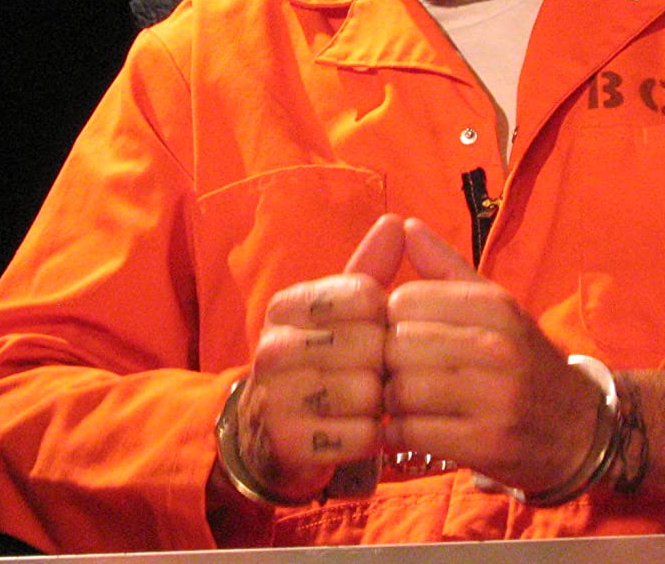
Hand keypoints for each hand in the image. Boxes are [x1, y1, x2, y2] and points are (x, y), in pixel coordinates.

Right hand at [238, 214, 405, 500]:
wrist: (268, 434)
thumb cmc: (319, 362)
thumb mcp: (338, 312)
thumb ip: (369, 268)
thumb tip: (396, 221)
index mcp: (286, 305)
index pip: (366, 296)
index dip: (384, 319)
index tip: (371, 332)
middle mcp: (272, 346)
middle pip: (370, 345)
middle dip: (383, 364)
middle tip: (370, 375)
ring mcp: (274, 396)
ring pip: (367, 393)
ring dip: (377, 405)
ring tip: (363, 405)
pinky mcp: (287, 443)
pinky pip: (360, 437)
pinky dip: (370, 439)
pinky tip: (356, 432)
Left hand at [383, 218, 602, 493]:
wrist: (579, 430)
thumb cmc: (521, 359)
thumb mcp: (495, 306)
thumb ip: (445, 267)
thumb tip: (405, 224)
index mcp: (496, 306)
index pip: (404, 301)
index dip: (392, 319)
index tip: (404, 334)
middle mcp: (498, 348)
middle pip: (398, 347)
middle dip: (388, 362)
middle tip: (397, 372)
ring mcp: (495, 399)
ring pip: (400, 391)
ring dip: (392, 401)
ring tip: (404, 401)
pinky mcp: (487, 445)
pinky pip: (412, 434)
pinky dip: (401, 434)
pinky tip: (412, 429)